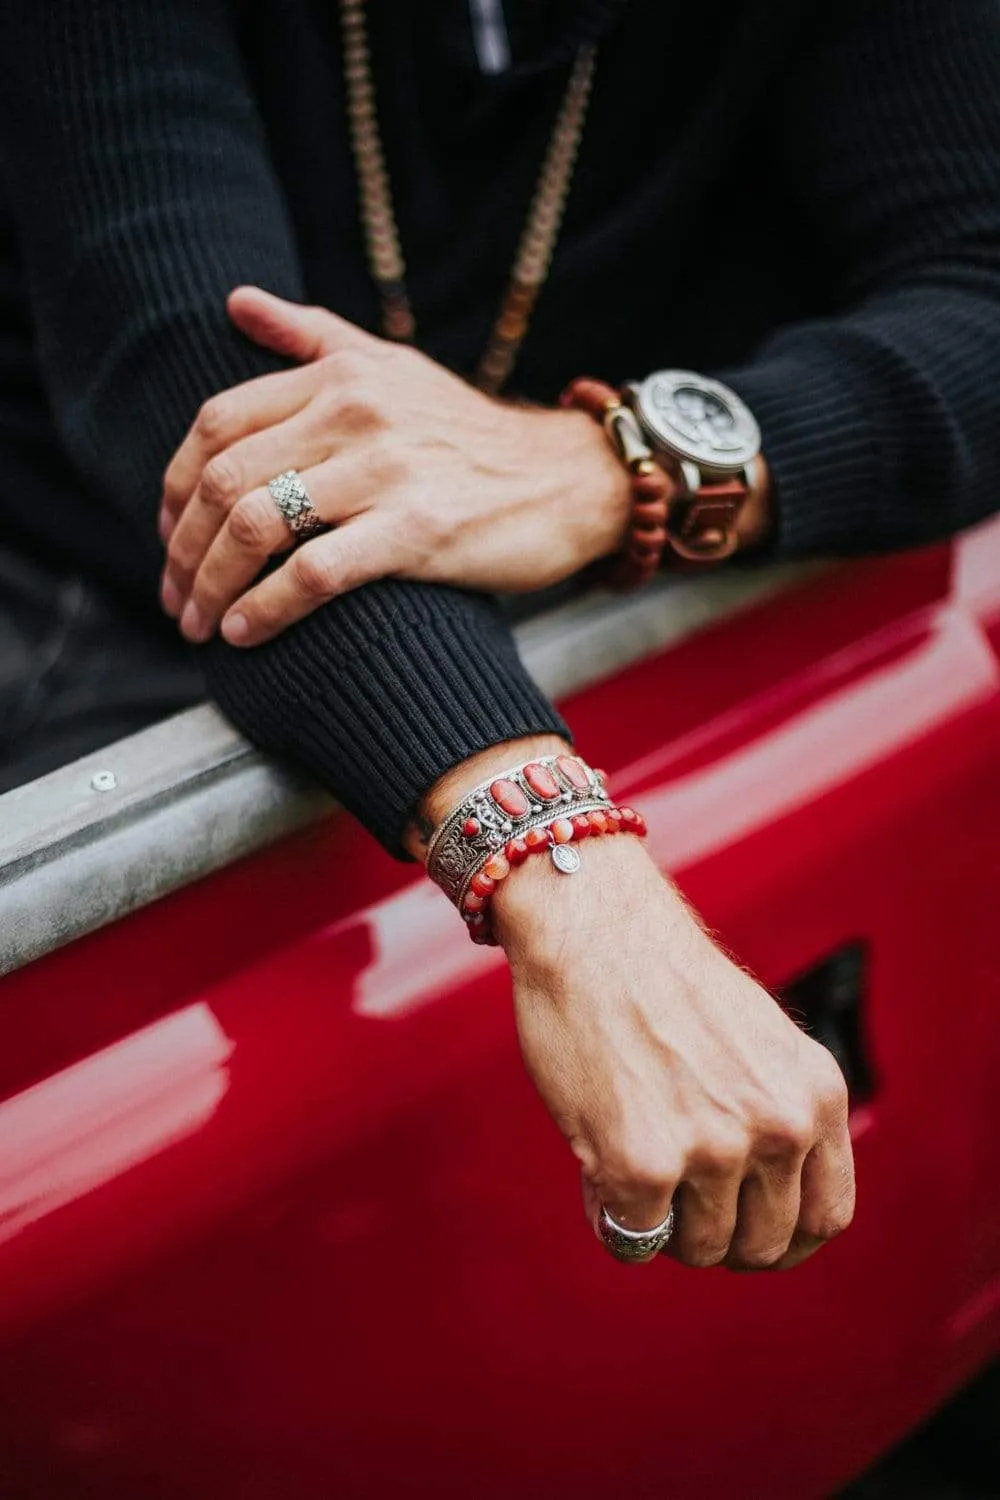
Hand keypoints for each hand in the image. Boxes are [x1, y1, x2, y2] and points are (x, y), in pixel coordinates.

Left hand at [160, 287, 631, 646]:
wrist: (569, 480)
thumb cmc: (472, 435)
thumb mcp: (394, 366)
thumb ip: (313, 335)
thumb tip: (235, 300)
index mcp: (339, 375)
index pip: (218, 424)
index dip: (175, 487)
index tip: (169, 536)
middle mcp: (355, 414)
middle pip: (224, 480)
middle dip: (182, 549)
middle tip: (175, 597)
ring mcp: (385, 472)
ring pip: (256, 526)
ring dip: (211, 586)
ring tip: (200, 625)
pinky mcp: (417, 531)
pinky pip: (313, 573)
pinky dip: (265, 609)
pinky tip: (246, 634)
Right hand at [413, 737, 854, 1270]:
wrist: (593, 926)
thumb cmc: (661, 978)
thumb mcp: (759, 1041)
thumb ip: (774, 1112)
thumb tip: (755, 1205)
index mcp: (816, 1094)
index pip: (827, 1217)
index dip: (783, 1239)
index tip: (744, 1230)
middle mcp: (779, 1126)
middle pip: (763, 1246)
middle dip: (717, 1236)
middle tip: (675, 1202)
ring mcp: (714, 1151)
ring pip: (697, 1249)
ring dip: (662, 1224)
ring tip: (629, 1164)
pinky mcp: (643, 1167)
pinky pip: (632, 1238)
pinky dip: (608, 1214)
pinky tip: (594, 1164)